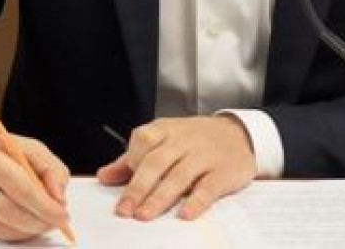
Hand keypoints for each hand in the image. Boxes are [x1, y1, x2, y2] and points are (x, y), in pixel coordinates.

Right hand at [0, 123, 71, 240]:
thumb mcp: (29, 147)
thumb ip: (50, 169)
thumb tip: (59, 199)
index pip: (20, 187)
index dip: (45, 205)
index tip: (63, 213)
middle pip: (9, 212)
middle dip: (39, 221)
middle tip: (57, 222)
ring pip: (2, 229)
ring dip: (29, 230)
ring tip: (43, 221)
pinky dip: (14, 231)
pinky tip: (23, 221)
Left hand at [96, 115, 256, 220]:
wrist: (240, 134)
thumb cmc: (196, 139)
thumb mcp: (165, 139)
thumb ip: (134, 157)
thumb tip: (104, 176)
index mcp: (167, 130)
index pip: (143, 139)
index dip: (131, 159)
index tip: (120, 182)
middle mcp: (185, 141)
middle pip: (157, 161)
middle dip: (138, 187)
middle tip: (125, 210)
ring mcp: (205, 156)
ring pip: (179, 176)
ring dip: (160, 197)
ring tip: (144, 215)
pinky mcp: (223, 172)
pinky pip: (208, 187)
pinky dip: (196, 201)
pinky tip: (184, 215)